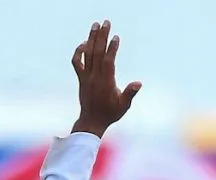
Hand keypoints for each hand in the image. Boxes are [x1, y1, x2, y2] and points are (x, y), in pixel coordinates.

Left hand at [71, 20, 140, 136]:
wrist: (91, 121)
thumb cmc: (110, 113)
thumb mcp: (124, 106)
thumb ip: (130, 93)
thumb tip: (139, 83)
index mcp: (105, 82)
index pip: (108, 61)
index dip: (111, 48)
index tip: (115, 36)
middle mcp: (94, 77)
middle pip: (97, 52)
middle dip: (102, 36)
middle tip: (106, 22)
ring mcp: (86, 76)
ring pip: (87, 53)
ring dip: (91, 38)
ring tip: (95, 25)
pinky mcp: (81, 78)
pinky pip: (77, 61)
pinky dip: (79, 51)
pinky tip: (85, 43)